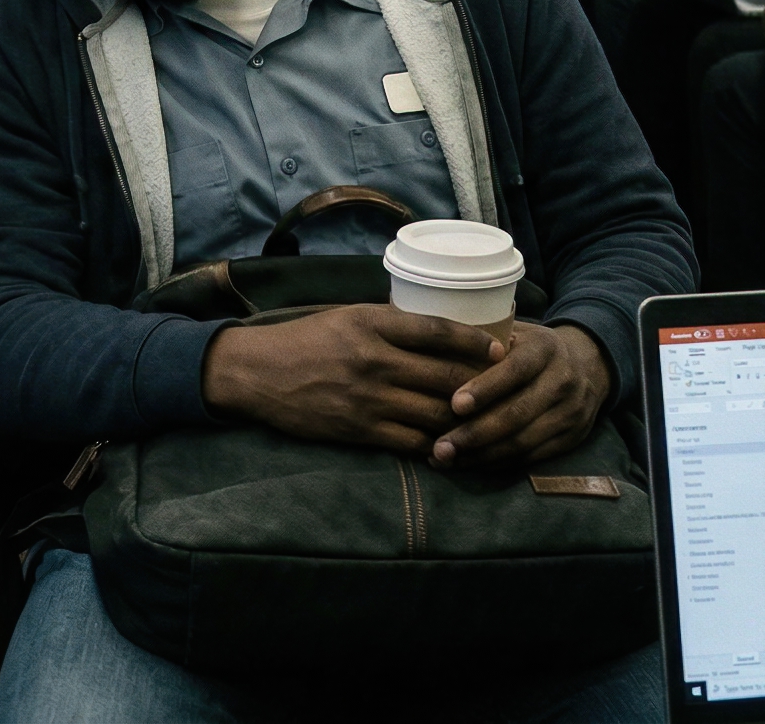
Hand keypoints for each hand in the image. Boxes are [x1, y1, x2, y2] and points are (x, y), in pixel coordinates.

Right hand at [201, 305, 496, 453]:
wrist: (258, 373)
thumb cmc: (306, 340)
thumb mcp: (348, 317)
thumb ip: (390, 325)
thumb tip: (439, 333)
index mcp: (373, 324)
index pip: (438, 330)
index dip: (475, 342)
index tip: (500, 349)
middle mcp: (375, 360)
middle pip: (446, 377)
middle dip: (482, 387)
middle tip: (507, 391)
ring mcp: (368, 398)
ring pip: (435, 414)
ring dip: (465, 421)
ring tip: (487, 423)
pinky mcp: (360, 429)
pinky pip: (412, 441)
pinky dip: (436, 446)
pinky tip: (450, 446)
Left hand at [433, 323, 612, 468]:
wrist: (587, 365)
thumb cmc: (530, 348)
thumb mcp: (514, 332)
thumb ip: (483, 341)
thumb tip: (433, 347)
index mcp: (545, 348)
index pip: (515, 369)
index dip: (486, 388)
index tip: (455, 404)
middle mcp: (563, 380)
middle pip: (518, 413)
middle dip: (475, 432)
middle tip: (439, 446)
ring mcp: (571, 413)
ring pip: (523, 441)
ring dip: (481, 454)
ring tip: (445, 459)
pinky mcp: (571, 438)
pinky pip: (530, 457)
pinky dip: (496, 462)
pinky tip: (467, 464)